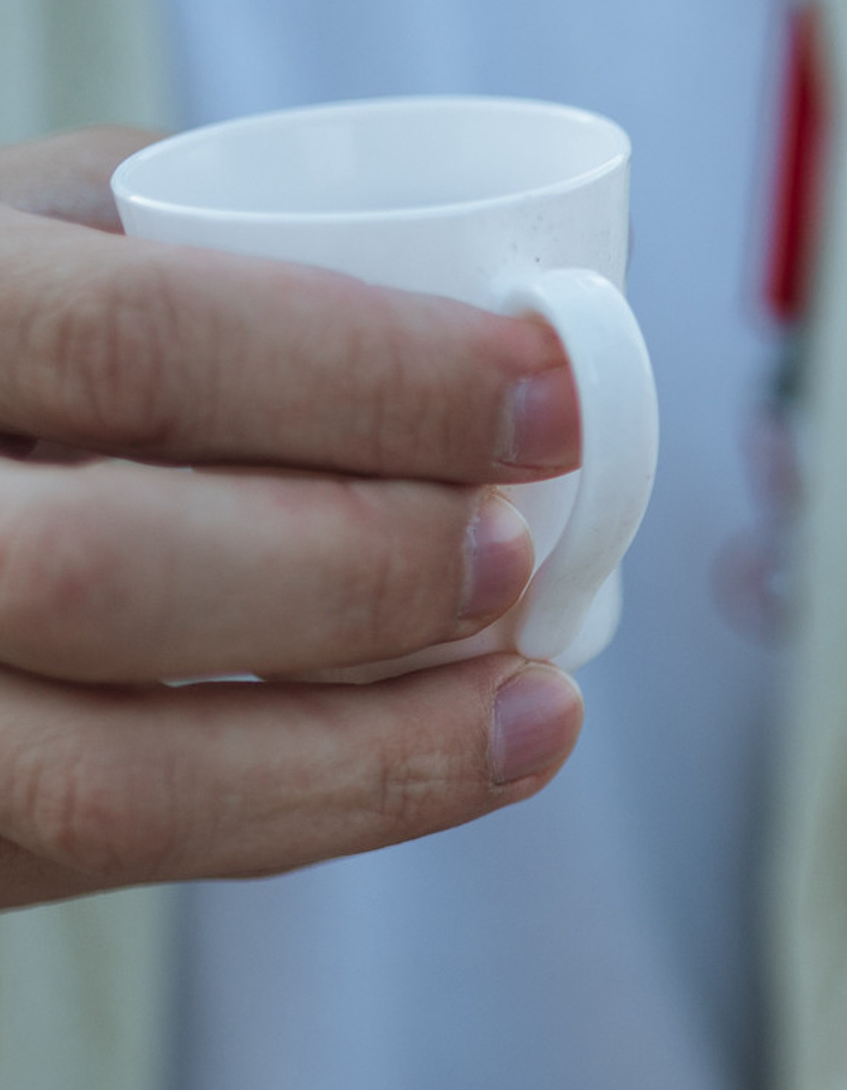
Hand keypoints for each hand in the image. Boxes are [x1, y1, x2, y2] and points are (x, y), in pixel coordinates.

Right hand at [0, 127, 586, 908]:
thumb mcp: (8, 242)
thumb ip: (163, 234)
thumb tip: (450, 292)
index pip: (135, 344)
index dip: (368, 375)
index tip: (549, 392)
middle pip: (109, 572)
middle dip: (357, 571)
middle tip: (518, 550)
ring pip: (118, 779)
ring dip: (369, 752)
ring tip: (537, 705)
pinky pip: (130, 854)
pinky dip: (311, 810)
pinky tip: (439, 763)